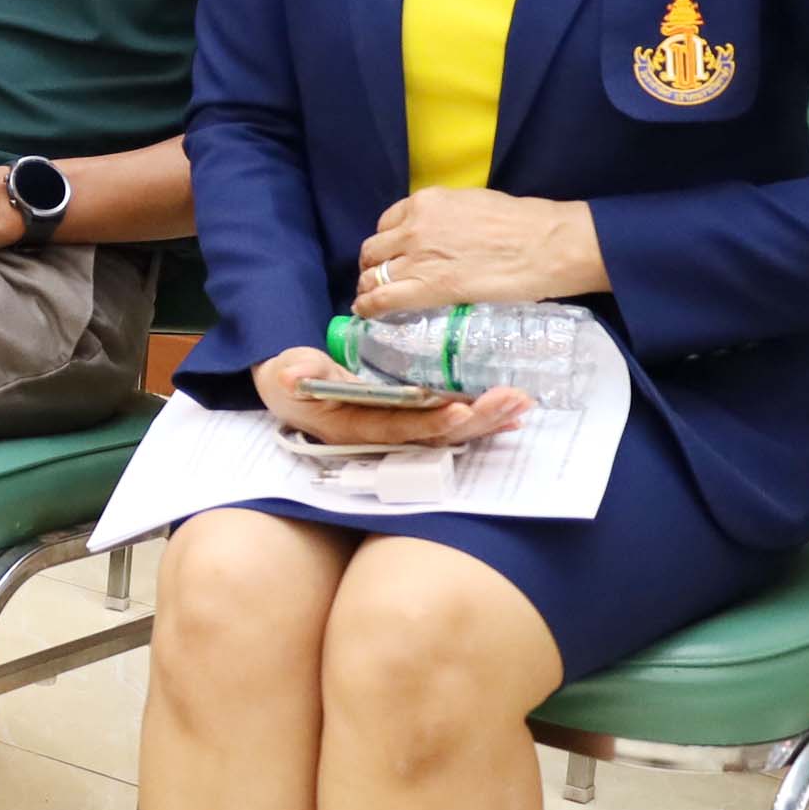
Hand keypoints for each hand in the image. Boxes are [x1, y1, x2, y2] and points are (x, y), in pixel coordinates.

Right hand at [250, 345, 527, 448]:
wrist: (294, 388)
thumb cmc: (292, 380)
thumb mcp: (286, 373)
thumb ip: (293, 373)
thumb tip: (291, 374)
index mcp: (354, 428)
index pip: (398, 428)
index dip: (431, 422)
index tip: (462, 411)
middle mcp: (384, 436)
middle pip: (436, 435)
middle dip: (477, 419)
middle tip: (512, 400)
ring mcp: (400, 430)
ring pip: (451, 431)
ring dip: (488, 419)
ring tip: (522, 403)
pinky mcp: (412, 420)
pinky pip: (451, 423)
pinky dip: (481, 418)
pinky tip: (511, 412)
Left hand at [352, 189, 604, 316]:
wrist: (544, 245)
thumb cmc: (521, 224)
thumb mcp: (471, 204)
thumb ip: (446, 218)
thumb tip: (440, 235)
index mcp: (425, 202)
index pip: (387, 223)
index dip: (387, 242)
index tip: (391, 254)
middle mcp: (413, 227)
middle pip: (373, 250)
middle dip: (373, 265)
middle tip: (380, 278)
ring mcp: (416, 258)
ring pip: (372, 275)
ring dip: (370, 287)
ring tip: (373, 298)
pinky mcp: (426, 288)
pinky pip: (381, 298)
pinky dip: (368, 306)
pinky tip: (365, 312)